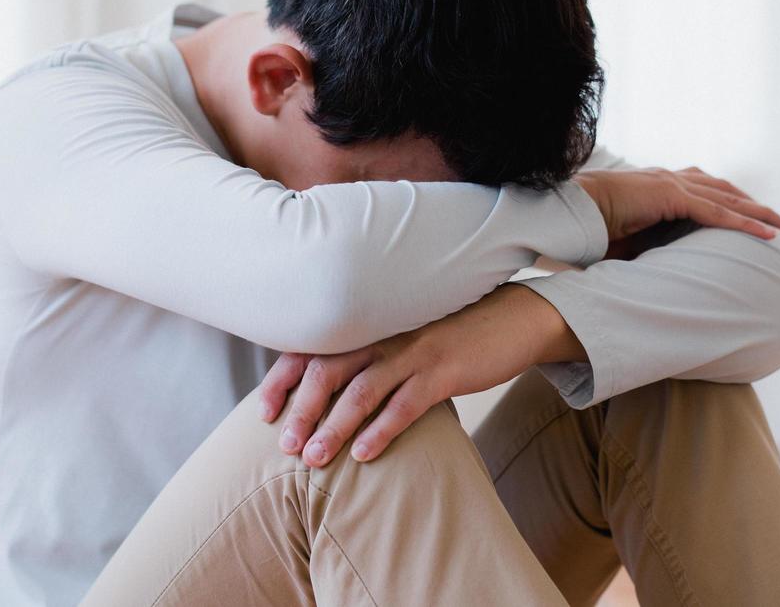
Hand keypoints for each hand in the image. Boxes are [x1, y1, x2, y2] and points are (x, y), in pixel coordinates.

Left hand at [258, 284, 580, 465]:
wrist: (515, 319)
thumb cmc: (457, 334)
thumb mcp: (408, 337)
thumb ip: (374, 355)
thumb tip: (334, 389)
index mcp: (373, 324)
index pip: (313, 347)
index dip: (284, 378)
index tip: (264, 412)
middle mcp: (387, 333)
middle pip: (328, 368)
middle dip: (302, 409)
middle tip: (286, 447)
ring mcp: (415, 351)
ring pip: (362, 390)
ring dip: (333, 427)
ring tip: (313, 460)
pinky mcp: (445, 371)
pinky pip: (405, 404)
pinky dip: (381, 430)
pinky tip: (364, 455)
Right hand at [574, 165, 779, 244]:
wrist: (571, 212)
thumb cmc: (591, 229)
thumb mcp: (627, 240)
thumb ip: (648, 248)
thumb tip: (658, 273)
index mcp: (660, 186)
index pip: (705, 190)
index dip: (731, 202)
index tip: (752, 217)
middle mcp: (670, 179)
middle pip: (725, 190)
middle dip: (754, 206)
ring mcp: (672, 184)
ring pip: (728, 199)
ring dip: (759, 213)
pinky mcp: (671, 195)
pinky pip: (717, 212)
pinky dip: (744, 223)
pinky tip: (766, 235)